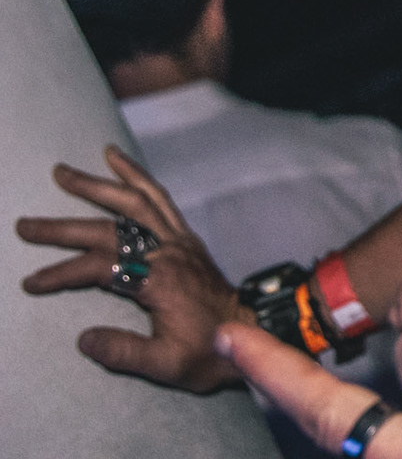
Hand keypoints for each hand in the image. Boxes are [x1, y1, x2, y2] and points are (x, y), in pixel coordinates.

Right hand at [16, 144, 249, 391]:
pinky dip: (137, 177)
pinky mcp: (185, 238)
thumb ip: (124, 352)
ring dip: (98, 185)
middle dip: (63, 228)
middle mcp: (169, 252)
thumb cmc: (209, 352)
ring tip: (63, 171)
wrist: (252, 335)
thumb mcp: (167, 364)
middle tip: (25, 224)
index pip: (100, 268)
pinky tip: (117, 161)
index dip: (63, 273)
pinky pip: (159, 199)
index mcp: (160, 279)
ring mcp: (179, 241)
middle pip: (109, 231)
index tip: (32, 282)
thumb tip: (83, 339)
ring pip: (135, 203)